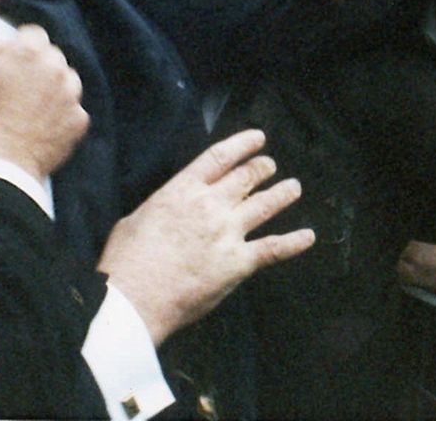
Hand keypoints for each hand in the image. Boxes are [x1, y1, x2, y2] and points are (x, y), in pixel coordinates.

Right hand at [0, 25, 87, 179]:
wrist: (0, 163)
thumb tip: (1, 42)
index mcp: (32, 51)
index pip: (33, 33)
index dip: (20, 45)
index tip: (12, 61)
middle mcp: (58, 68)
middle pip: (52, 56)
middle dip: (39, 65)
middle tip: (21, 86)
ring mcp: (72, 95)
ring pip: (67, 80)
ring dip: (55, 87)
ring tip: (34, 106)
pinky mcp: (79, 120)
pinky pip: (73, 108)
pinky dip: (62, 114)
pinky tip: (45, 124)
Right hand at [98, 129, 314, 345]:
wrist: (134, 297)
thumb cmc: (126, 259)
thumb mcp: (138, 216)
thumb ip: (163, 206)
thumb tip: (170, 208)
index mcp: (183, 189)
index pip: (220, 156)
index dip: (242, 144)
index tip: (258, 138)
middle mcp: (210, 204)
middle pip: (246, 177)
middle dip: (262, 168)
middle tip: (270, 165)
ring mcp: (227, 233)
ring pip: (264, 205)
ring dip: (282, 194)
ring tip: (293, 187)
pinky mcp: (238, 263)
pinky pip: (273, 248)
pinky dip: (294, 242)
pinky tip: (308, 237)